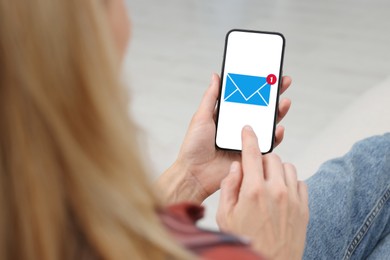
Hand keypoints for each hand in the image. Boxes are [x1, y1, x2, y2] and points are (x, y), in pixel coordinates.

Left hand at [157, 74, 291, 203]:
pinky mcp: (251, 154)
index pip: (246, 98)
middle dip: (273, 95)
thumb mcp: (201, 117)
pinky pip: (268, 145)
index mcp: (227, 117)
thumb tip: (216, 76)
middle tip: (283, 82)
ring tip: (284, 102)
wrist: (194, 173)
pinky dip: (276, 137)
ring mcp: (246, 140)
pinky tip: (278, 128)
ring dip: (278, 113)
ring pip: (267, 125)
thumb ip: (210, 97)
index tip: (267, 74)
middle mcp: (239, 127)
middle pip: (260, 109)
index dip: (257, 86)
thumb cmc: (194, 147)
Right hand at [216, 126, 308, 259]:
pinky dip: (290, 182)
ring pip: (288, 167)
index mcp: (253, 190)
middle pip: (272, 157)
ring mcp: (292, 199)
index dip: (249, 138)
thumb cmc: (245, 241)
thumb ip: (228, 187)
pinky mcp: (303, 208)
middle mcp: (275, 190)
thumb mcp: (225, 216)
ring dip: (276, 169)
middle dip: (262, 158)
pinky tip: (281, 193)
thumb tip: (235, 167)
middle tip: (254, 169)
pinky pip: (300, 182)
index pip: (251, 153)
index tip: (249, 130)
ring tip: (267, 182)